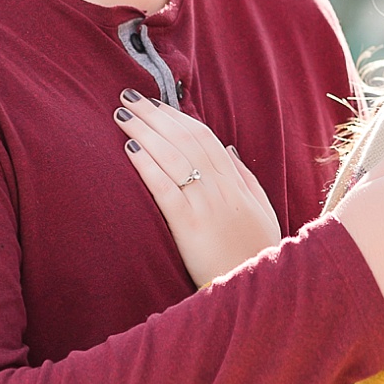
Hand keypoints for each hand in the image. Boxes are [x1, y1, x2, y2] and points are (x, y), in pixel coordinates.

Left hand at [114, 94, 281, 287]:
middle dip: (155, 115)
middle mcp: (221, 188)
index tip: (155, 103)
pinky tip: (130, 148)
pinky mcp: (190, 226)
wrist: (258, 289)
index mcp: (236, 184)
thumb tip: (228, 148)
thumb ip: (245, 178)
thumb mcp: (261, 211)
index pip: (204, 138)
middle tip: (128, 95)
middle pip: (184, 140)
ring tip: (122, 114)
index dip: (177, 117)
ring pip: (173, 157)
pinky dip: (148, 165)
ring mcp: (206, 206)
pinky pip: (166, 189)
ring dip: (146, 131)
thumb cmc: (255, 253)